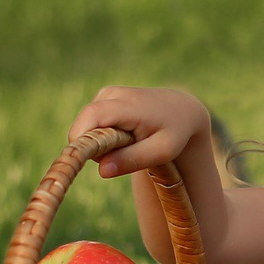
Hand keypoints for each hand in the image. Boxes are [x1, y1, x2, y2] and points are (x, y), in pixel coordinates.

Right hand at [69, 86, 209, 180]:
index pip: (91, 117)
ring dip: (97, 142)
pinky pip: (90, 122)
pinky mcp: (104, 96)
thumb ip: (133, 160)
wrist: (182, 110)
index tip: (90, 161)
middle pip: (83, 123)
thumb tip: (102, 170)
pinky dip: (100, 134)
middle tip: (116, 159)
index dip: (81, 140)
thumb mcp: (162, 151)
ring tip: (126, 145)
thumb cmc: (174, 132)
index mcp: (129, 105)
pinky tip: (122, 136)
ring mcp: (107, 93)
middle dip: (90, 146)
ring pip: (86, 125)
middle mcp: (113, 94)